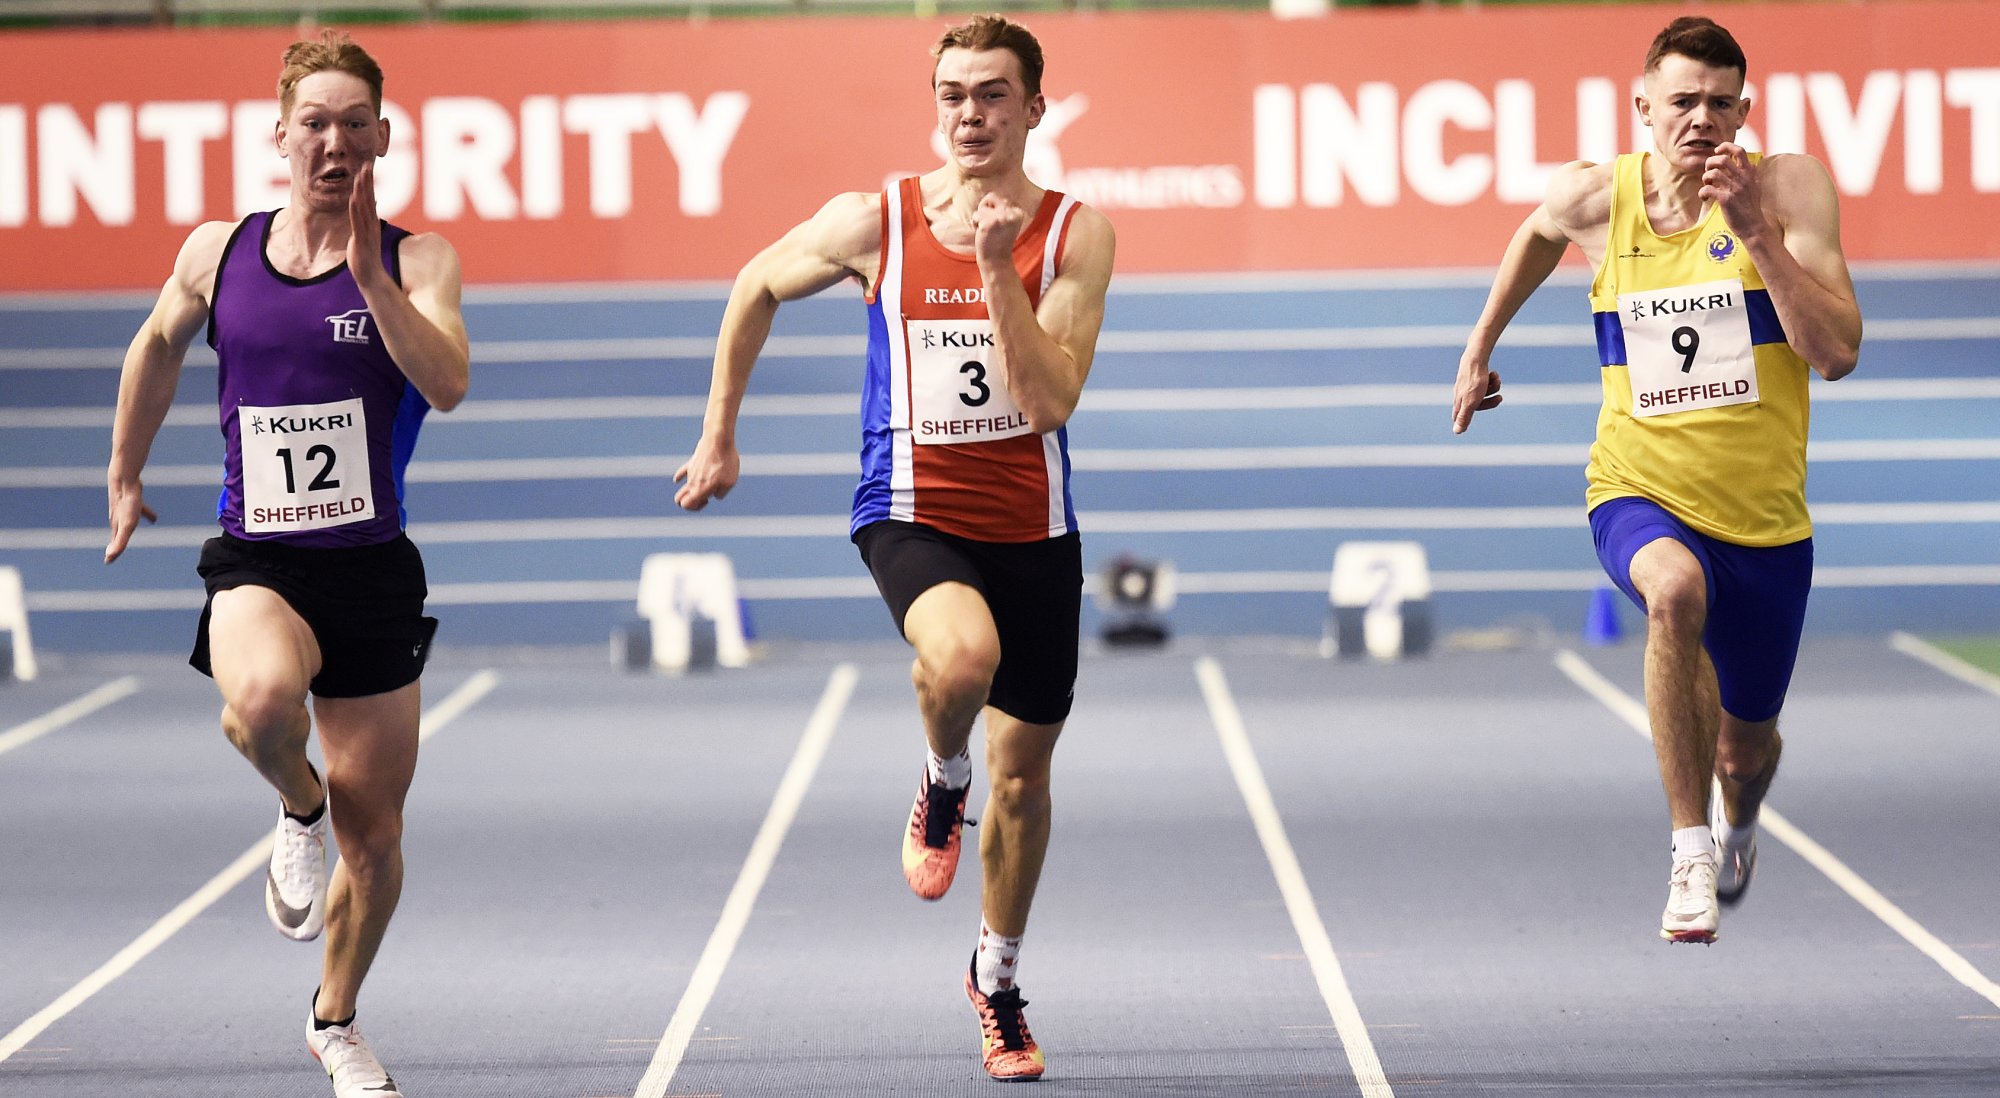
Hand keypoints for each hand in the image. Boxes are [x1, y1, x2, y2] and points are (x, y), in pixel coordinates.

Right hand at [105, 480, 156, 562]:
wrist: (124, 479)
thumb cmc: (127, 505)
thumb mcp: (127, 526)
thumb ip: (120, 542)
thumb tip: (109, 558)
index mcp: (117, 526)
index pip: (115, 544)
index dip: (113, 553)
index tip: (108, 561)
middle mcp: (118, 518)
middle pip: (118, 534)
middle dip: (116, 543)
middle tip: (114, 551)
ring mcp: (124, 508)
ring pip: (128, 521)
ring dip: (130, 529)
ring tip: (133, 538)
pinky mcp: (133, 499)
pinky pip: (140, 510)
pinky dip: (146, 515)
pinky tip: (154, 518)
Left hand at [346, 159, 384, 284]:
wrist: (371, 277)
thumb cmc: (366, 258)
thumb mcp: (366, 237)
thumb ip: (366, 223)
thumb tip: (369, 213)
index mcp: (372, 223)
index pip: (371, 199)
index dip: (368, 183)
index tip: (366, 167)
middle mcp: (372, 224)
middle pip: (370, 199)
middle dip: (367, 181)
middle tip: (366, 164)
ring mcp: (367, 231)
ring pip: (365, 207)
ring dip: (362, 191)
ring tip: (359, 176)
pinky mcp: (361, 240)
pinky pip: (358, 222)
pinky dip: (356, 210)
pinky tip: (353, 199)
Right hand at [672, 434, 740, 511]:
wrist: (719, 439)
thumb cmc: (726, 461)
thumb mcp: (730, 482)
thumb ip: (721, 493)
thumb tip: (714, 495)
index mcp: (699, 489)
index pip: (686, 505)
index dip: (695, 507)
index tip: (707, 500)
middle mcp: (692, 482)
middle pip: (680, 499)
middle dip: (689, 503)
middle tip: (702, 497)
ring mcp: (690, 471)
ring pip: (683, 486)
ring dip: (688, 491)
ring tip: (702, 486)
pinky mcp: (692, 461)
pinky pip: (682, 472)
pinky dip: (680, 477)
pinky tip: (678, 480)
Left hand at [971, 192, 1027, 268]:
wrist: (996, 261)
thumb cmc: (998, 241)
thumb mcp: (1006, 222)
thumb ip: (1002, 208)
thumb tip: (990, 194)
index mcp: (1018, 212)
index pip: (1000, 197)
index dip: (993, 209)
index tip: (997, 225)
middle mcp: (1012, 213)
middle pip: (990, 197)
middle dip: (985, 210)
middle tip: (991, 227)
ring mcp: (1000, 218)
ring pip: (981, 208)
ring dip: (980, 219)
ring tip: (987, 231)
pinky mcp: (989, 223)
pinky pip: (975, 216)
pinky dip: (975, 225)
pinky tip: (983, 234)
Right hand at [1450, 354, 1502, 433]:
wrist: (1475, 358)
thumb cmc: (1473, 381)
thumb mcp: (1471, 402)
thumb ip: (1464, 417)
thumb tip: (1457, 432)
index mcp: (1459, 402)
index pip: (1459, 418)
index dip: (1467, 420)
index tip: (1477, 413)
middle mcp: (1461, 394)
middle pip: (1476, 405)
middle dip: (1490, 401)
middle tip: (1500, 398)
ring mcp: (1467, 385)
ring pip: (1482, 393)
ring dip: (1493, 387)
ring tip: (1495, 379)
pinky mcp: (1474, 376)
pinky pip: (1484, 382)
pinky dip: (1491, 379)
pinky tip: (1492, 373)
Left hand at [1699, 143, 1765, 234]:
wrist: (1753, 227)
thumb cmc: (1752, 208)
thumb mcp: (1756, 187)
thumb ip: (1753, 174)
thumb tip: (1752, 163)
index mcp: (1750, 173)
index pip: (1739, 151)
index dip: (1725, 146)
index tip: (1717, 151)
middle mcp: (1743, 178)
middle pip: (1722, 159)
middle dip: (1710, 163)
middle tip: (1708, 172)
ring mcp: (1735, 188)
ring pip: (1713, 173)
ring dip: (1705, 178)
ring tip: (1706, 185)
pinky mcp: (1726, 200)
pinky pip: (1707, 189)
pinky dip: (1702, 193)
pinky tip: (1704, 198)